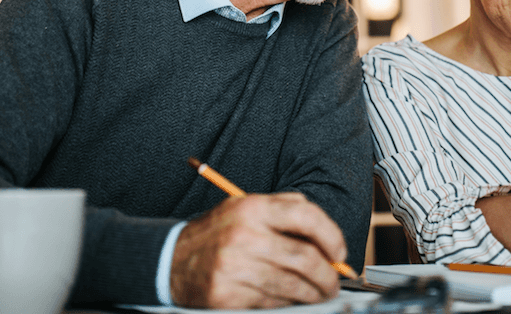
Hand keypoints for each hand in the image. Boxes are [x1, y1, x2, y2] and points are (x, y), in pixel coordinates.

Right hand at [169, 192, 347, 308]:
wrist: (171, 260)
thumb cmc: (217, 233)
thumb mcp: (246, 208)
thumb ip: (284, 209)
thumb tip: (326, 233)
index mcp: (252, 208)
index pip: (306, 215)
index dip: (331, 235)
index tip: (339, 252)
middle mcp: (244, 235)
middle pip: (304, 257)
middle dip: (327, 274)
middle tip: (334, 281)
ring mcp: (235, 266)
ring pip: (292, 284)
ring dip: (313, 293)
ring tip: (319, 293)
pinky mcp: (227, 294)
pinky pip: (271, 302)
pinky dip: (288, 302)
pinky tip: (292, 299)